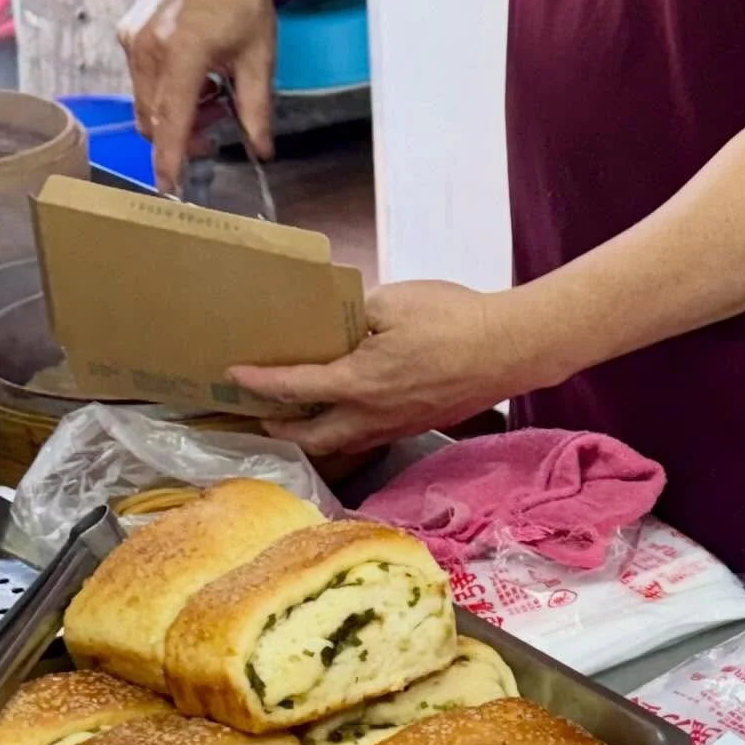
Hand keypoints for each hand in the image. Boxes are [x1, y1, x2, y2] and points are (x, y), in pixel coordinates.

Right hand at [118, 0, 278, 191]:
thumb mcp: (260, 56)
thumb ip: (256, 107)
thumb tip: (261, 148)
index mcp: (184, 52)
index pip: (172, 121)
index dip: (170, 160)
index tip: (171, 187)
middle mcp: (148, 47)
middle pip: (155, 118)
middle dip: (183, 135)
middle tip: (219, 126)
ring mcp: (133, 39)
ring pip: (146, 101)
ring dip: (175, 112)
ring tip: (211, 92)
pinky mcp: (128, 32)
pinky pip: (141, 79)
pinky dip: (164, 89)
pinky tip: (193, 73)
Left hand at [230, 280, 522, 455]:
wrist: (509, 349)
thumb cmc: (453, 319)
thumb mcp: (394, 301)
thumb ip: (355, 313)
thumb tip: (335, 322)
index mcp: (358, 382)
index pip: (294, 387)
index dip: (259, 382)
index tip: (234, 375)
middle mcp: (372, 415)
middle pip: (312, 437)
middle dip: (280, 428)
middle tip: (258, 414)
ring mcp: (396, 425)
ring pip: (342, 443)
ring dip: (312, 435)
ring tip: (296, 419)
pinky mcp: (417, 424)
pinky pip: (369, 437)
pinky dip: (346, 430)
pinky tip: (350, 412)